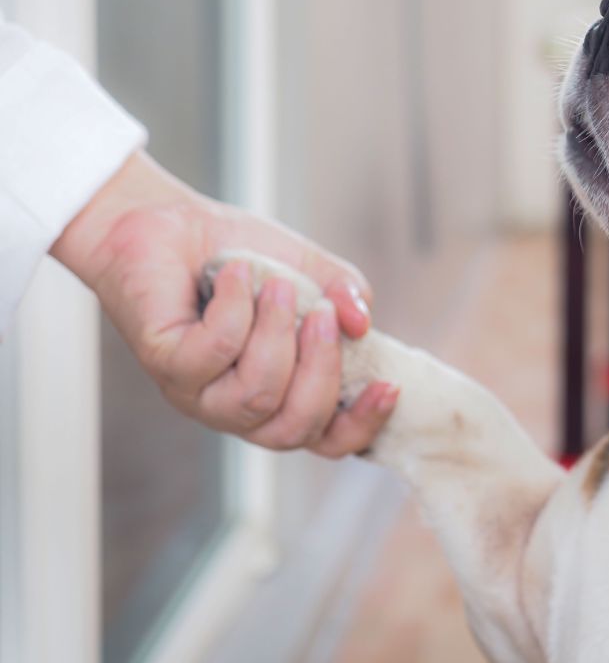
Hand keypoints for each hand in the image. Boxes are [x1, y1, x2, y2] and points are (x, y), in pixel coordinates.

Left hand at [51, 150, 398, 456]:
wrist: (170, 222)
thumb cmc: (242, 255)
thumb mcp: (310, 270)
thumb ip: (345, 294)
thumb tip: (362, 323)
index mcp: (282, 396)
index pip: (327, 440)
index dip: (362, 425)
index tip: (389, 386)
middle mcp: (239, 407)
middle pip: (293, 428)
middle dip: (321, 369)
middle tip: (323, 313)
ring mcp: (197, 393)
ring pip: (255, 395)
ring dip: (277, 334)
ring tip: (277, 285)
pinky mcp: (164, 364)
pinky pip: (213, 352)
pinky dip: (236, 306)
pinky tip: (234, 273)